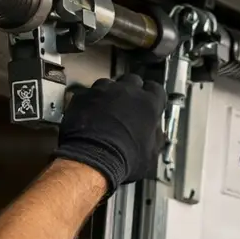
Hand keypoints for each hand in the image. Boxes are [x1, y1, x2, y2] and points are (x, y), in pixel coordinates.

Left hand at [53, 74, 167, 191]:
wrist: (92, 158)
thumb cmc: (125, 157)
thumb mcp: (151, 153)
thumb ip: (156, 137)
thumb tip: (157, 133)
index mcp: (148, 103)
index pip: (156, 89)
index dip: (153, 97)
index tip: (151, 104)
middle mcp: (127, 91)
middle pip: (133, 81)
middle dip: (132, 91)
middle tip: (129, 106)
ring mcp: (103, 90)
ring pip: (110, 84)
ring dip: (111, 94)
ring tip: (108, 109)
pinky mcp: (82, 95)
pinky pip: (89, 93)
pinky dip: (91, 101)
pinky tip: (91, 113)